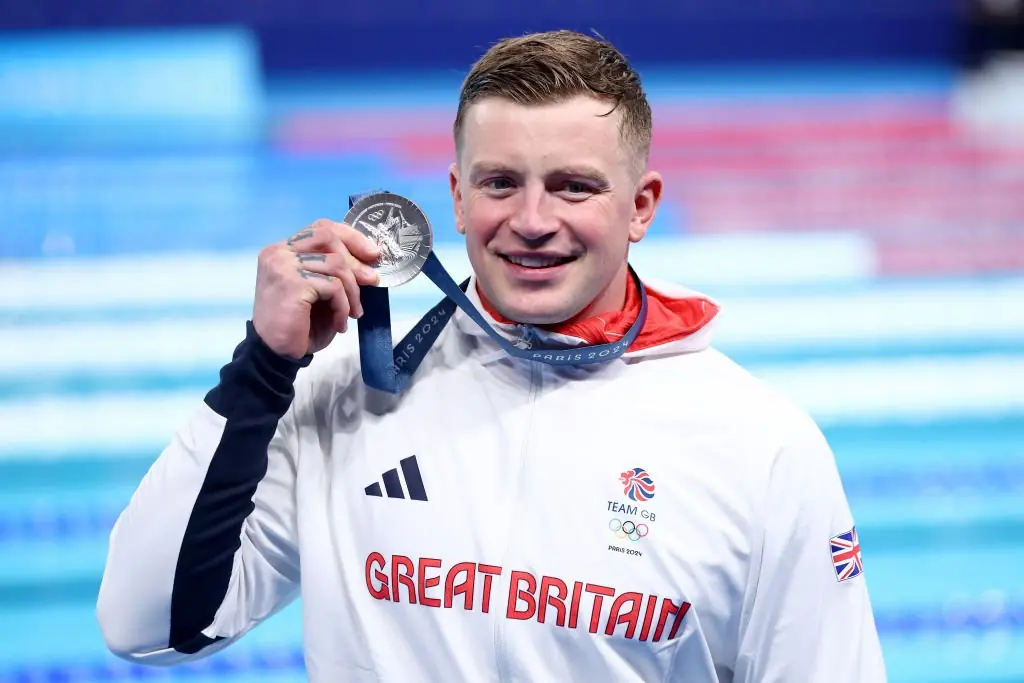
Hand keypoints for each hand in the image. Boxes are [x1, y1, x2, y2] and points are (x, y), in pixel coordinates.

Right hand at [252, 219, 380, 358]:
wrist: (276, 353)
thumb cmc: (299, 325)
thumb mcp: (322, 291)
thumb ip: (335, 271)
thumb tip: (369, 261)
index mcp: (284, 250)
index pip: (321, 228)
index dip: (351, 237)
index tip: (372, 254)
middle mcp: (279, 252)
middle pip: (328, 238)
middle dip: (355, 261)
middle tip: (371, 281)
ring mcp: (283, 265)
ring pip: (335, 264)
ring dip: (352, 291)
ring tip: (352, 312)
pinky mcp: (292, 283)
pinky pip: (333, 286)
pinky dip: (343, 305)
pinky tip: (340, 322)